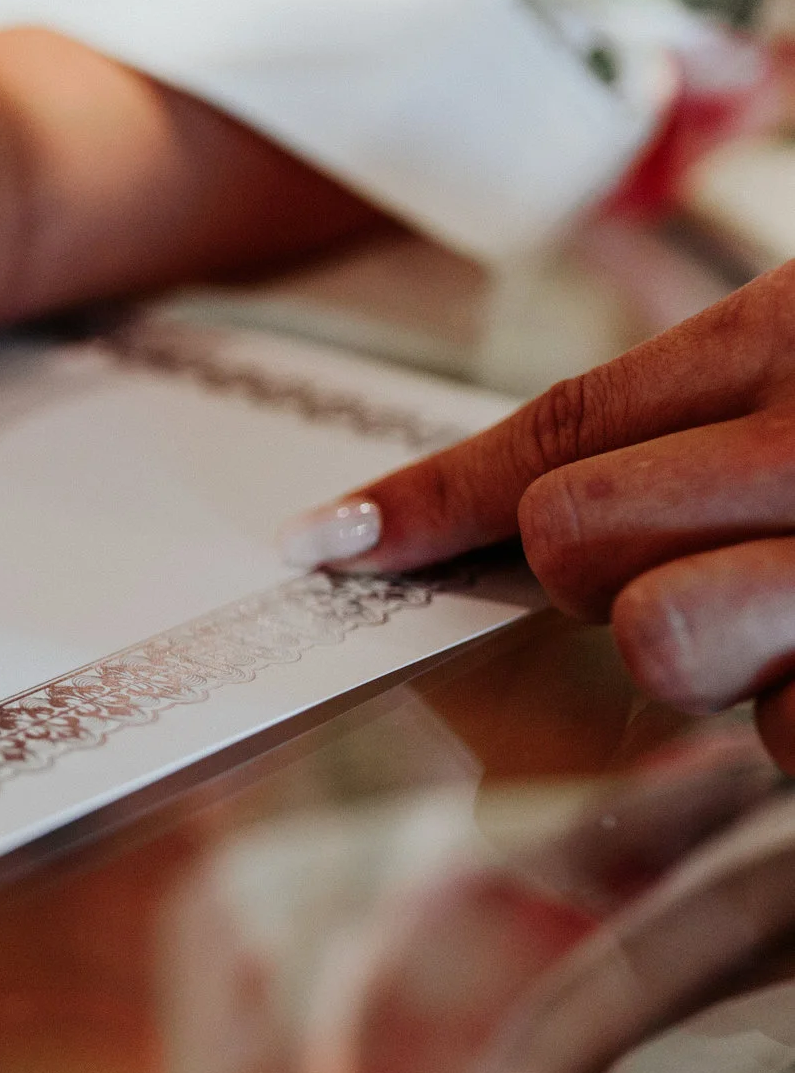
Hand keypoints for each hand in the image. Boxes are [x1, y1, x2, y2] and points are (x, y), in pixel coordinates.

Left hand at [283, 269, 794, 768]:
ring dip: (711, 650)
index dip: (430, 497)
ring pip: (660, 642)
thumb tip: (528, 511)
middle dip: (602, 573)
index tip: (325, 538)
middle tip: (710, 558)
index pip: (560, 426)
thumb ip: (694, 415)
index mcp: (785, 337)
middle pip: (568, 539)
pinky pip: (780, 735)